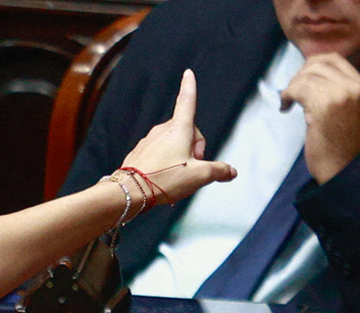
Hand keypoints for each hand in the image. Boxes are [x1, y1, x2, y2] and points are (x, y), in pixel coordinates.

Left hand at [117, 69, 236, 206]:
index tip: (188, 74)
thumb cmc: (163, 179)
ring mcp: (149, 141)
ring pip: (173, 145)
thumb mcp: (199, 176)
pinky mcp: (140, 153)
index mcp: (179, 129)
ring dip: (180, 158)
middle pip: (187, 132)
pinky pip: (159, 155)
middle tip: (191, 168)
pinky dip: (166, 165)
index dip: (189, 86)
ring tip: (176, 177)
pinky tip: (164, 180)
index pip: (187, 101)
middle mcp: (162, 131)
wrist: (130, 190)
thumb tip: (229, 171)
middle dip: (194, 149)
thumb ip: (218, 171)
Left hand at [281, 53, 359, 182]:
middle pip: (318, 63)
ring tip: (288, 101)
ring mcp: (340, 94)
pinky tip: (286, 107)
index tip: (301, 79)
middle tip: (292, 92)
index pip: (334, 59)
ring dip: (292, 86)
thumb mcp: (348, 110)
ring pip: (307, 75)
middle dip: (300, 75)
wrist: (345, 168)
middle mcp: (354, 87)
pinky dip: (287, 95)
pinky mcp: (324, 105)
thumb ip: (337, 90)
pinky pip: (298, 88)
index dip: (312, 65)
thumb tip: (311, 75)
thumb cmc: (342, 145)